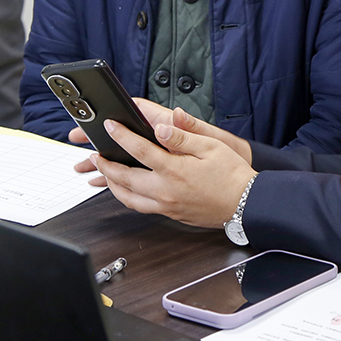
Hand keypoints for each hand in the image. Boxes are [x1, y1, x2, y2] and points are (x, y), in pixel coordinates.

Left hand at [87, 111, 256, 227]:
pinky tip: (126, 189)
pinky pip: (139, 206)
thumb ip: (182, 136)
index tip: (110, 126)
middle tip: (95, 155)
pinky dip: (126, 197)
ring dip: (112, 184)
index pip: (139, 149)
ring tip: (104, 172)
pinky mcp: (170, 214)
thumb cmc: (231, 175)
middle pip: (124, 178)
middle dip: (105, 165)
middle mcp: (165, 190)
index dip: (121, 136)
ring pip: (127, 198)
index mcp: (174, 170)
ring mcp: (166, 205)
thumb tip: (160, 127)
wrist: (245, 204)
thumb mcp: (211, 146)